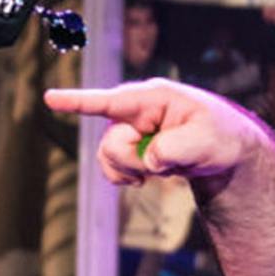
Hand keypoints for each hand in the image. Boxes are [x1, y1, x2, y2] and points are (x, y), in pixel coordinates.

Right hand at [45, 80, 267, 194]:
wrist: (224, 151)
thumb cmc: (219, 135)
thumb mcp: (206, 140)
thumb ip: (175, 149)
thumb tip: (149, 161)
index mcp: (153, 98)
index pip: (110, 101)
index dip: (78, 102)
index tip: (50, 98)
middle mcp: (134, 111)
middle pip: (111, 145)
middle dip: (133, 163)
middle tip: (166, 165)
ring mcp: (129, 129)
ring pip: (107, 159)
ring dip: (131, 172)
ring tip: (162, 169)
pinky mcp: (128, 147)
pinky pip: (111, 168)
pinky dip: (127, 177)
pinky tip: (148, 175)